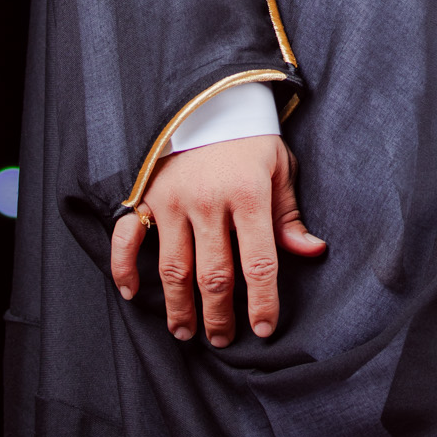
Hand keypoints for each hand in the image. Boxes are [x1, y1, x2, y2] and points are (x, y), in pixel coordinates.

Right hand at [110, 135, 324, 345]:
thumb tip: (312, 252)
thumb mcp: (279, 168)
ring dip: (179, 307)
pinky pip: (128, 239)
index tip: (265, 329)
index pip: (259, 263)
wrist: (209, 97)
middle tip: (224, 339)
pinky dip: (125, 269)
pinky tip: (133, 294)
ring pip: (174, 269)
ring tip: (186, 331)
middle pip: (214, 275)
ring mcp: (172, 200)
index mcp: (248, 194)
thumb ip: (289, 214)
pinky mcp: (147, 196)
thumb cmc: (250, 139)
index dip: (263, 302)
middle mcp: (209, 201)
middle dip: (220, 316)